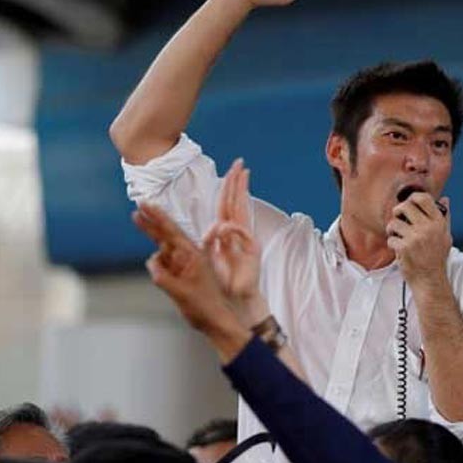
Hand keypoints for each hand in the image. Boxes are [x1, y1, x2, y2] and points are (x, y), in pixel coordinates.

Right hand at [132, 203, 234, 333]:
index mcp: (193, 255)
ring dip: (156, 259)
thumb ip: (162, 277)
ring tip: (166, 279)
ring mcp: (184, 266)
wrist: (216, 321)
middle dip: (151, 224)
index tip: (147, 205)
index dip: (158, 217)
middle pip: (165, 235)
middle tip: (137, 211)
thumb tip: (151, 261)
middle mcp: (189, 257)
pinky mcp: (180, 276)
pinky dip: (159, 270)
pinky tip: (163, 280)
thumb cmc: (206, 307)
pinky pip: (163, 267)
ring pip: (163, 253)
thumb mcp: (181, 292)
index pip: (172, 231)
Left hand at [204, 159, 268, 325]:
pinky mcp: (252, 249)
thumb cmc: (225, 281)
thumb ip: (210, 243)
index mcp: (228, 233)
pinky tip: (225, 224)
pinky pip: (241, 232)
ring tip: (243, 174)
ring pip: (242, 210)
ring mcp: (247, 239)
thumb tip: (210, 230)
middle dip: (238, 182)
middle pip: (237, 202)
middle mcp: (239, 233)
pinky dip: (232, 228)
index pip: (227, 206)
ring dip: (241, 192)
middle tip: (240, 164)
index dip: (228, 189)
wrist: (238, 298)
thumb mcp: (210, 258)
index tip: (231, 171)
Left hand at [385, 193, 451, 285]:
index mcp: (438, 222)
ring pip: (394, 222)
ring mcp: (415, 238)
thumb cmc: (437, 258)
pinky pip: (391, 238)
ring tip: (397, 236)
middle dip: (398, 211)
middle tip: (398, 219)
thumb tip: (445, 199)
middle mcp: (428, 228)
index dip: (412, 198)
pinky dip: (392, 244)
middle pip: (405, 206)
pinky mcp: (404, 248)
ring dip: (392, 229)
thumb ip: (445, 217)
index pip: (424, 199)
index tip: (408, 204)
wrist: (430, 280)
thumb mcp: (446, 236)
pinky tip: (399, 249)